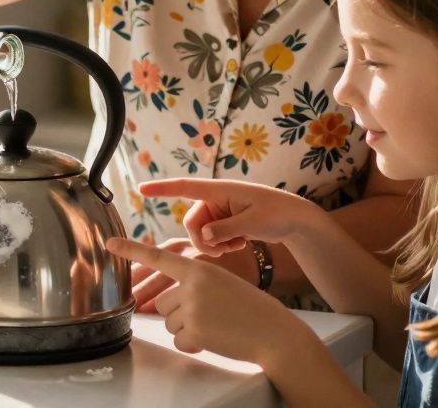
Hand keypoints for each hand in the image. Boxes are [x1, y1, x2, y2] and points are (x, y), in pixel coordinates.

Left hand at [109, 237, 291, 362]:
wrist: (273, 330)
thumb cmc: (249, 306)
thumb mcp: (220, 280)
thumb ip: (191, 281)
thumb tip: (159, 299)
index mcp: (198, 265)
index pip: (158, 256)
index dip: (131, 250)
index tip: (109, 243)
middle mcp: (191, 284)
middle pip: (162, 301)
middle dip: (178, 312)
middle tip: (207, 314)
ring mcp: (192, 307)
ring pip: (169, 322)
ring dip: (187, 328)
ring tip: (215, 323)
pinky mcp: (195, 331)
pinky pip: (179, 341)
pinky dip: (194, 344)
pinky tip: (215, 337)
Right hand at [139, 178, 324, 257]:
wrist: (296, 220)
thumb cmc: (278, 213)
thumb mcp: (253, 222)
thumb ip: (225, 230)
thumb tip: (203, 238)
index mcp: (220, 190)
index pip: (185, 187)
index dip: (162, 188)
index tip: (141, 188)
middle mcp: (216, 199)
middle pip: (192, 222)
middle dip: (203, 240)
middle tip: (223, 251)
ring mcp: (220, 211)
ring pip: (201, 233)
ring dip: (214, 244)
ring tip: (236, 245)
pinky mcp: (225, 222)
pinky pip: (211, 237)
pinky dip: (221, 244)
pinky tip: (239, 244)